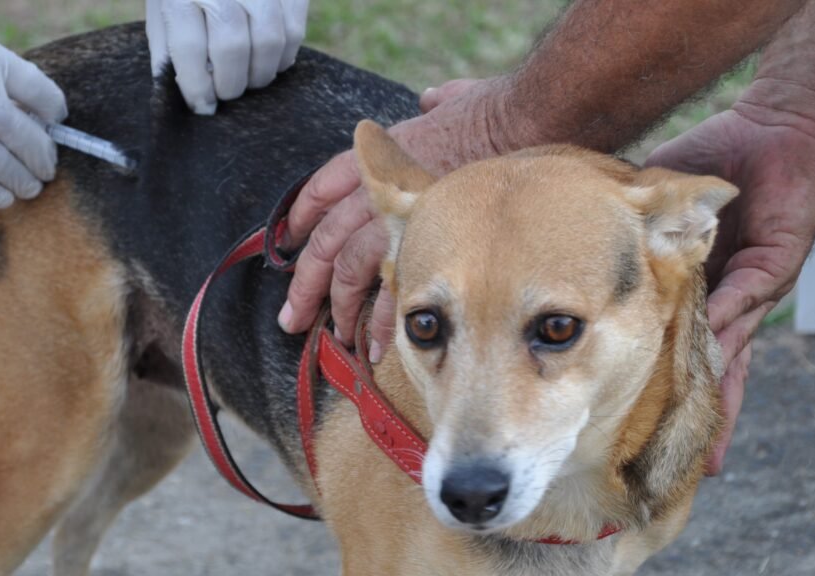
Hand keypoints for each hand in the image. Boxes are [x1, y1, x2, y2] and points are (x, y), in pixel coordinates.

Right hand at [0, 0, 66, 208]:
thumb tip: (15, 116)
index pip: (39, 91)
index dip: (53, 114)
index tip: (54, 126)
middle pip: (28, 136)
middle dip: (44, 157)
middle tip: (47, 169)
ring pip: (4, 166)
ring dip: (23, 181)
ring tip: (28, 187)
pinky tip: (1, 197)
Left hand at [147, 0, 308, 114]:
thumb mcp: (162, 12)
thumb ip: (169, 51)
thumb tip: (190, 98)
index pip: (189, 47)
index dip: (197, 86)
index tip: (203, 106)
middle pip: (232, 46)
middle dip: (230, 83)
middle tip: (227, 92)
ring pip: (269, 41)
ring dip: (259, 74)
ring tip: (248, 79)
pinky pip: (294, 33)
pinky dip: (283, 57)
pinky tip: (267, 60)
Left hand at [278, 77, 517, 359]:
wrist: (523, 124)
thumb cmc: (497, 112)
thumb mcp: (456, 100)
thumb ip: (439, 103)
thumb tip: (435, 99)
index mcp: (377, 157)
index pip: (322, 189)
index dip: (302, 218)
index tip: (291, 243)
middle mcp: (375, 189)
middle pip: (325, 241)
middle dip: (305, 284)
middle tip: (292, 318)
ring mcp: (395, 220)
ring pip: (347, 270)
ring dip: (339, 307)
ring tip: (337, 338)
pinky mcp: (423, 247)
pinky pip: (391, 291)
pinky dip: (381, 321)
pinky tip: (375, 345)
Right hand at [647, 80, 814, 473]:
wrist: (772, 127)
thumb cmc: (716, 155)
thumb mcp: (649, 202)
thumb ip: (625, 229)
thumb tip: (570, 254)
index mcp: (690, 284)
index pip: (666, 340)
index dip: (652, 381)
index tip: (632, 425)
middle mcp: (721, 297)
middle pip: (706, 368)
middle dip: (698, 420)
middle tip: (687, 468)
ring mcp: (748, 288)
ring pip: (730, 356)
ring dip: (717, 402)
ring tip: (707, 453)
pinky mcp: (771, 269)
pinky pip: (742, 306)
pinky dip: (726, 336)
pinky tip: (710, 371)